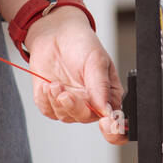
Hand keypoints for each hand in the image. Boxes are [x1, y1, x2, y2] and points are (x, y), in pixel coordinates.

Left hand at [25, 6, 127, 144]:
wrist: (54, 33)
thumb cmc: (80, 42)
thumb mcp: (96, 60)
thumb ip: (101, 87)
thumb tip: (108, 111)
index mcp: (109, 94)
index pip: (117, 122)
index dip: (113, 130)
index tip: (105, 122)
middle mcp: (91, 102)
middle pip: (86, 119)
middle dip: (75, 107)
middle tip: (66, 93)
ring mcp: (71, 103)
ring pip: (65, 116)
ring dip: (57, 101)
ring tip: (55, 83)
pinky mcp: (52, 101)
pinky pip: (48, 111)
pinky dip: (45, 99)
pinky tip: (47, 85)